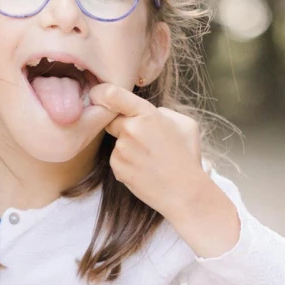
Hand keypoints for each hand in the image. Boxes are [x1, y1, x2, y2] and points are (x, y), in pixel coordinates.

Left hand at [89, 84, 239, 257]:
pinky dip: (127, 162)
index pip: (112, 94)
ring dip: (128, 146)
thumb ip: (161, 112)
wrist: (184, 192)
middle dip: (122, 124)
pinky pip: (117, 158)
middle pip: (111, 119)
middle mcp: (130, 130)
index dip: (100, 92)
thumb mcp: (184, 123)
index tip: (96, 94)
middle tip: (141, 137)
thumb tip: (143, 113)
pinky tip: (144, 169)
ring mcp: (121, 151)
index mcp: (147, 115)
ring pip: (117, 141)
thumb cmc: (187, 157)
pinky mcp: (117, 168)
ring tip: (150, 158)